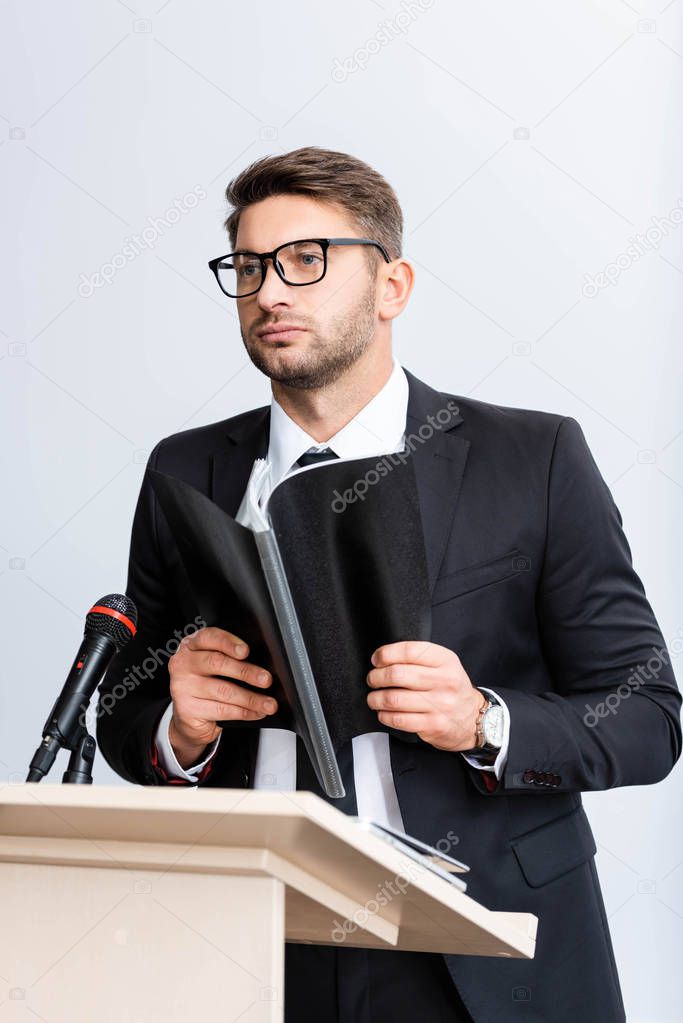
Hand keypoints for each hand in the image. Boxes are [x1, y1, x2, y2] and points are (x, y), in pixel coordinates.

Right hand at [167, 626, 277, 768]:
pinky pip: (222, 710)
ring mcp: (183, 687)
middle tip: (266, 680)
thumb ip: (229, 657)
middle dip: (246, 672)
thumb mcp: (212, 664)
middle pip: (217, 663)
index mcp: (191, 645)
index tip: (246, 651)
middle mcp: (184, 664)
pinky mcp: (187, 710)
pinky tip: (256, 712)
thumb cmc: (206, 683)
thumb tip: (261, 665)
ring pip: (223, 691)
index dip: (228, 642)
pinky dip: (244, 712)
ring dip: (251, 698)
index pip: (208, 637)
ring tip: (268, 704)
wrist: (187, 716)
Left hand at [366, 640, 484, 751]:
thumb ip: (420, 658)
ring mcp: (440, 704)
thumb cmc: (452, 689)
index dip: (386, 654)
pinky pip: (398, 719)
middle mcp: (445, 681)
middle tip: (373, 679)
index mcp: (446, 661)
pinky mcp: (433, 725)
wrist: (474, 719)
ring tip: (374, 698)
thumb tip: (384, 657)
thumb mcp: (445, 665)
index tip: (377, 659)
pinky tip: (384, 712)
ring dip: (376, 698)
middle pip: (397, 674)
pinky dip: (384, 716)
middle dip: (376, 677)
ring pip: (394, 699)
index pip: (409, 651)